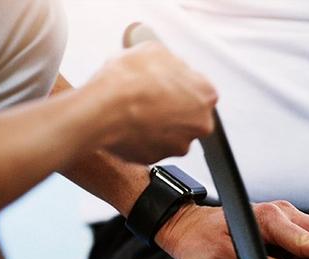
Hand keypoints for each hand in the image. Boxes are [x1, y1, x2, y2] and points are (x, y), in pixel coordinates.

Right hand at [89, 42, 217, 163]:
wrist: (103, 111)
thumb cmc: (129, 80)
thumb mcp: (153, 50)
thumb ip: (169, 60)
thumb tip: (166, 63)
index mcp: (205, 94)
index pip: (197, 88)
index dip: (176, 83)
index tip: (162, 82)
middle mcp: (199, 123)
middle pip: (187, 113)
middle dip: (170, 106)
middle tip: (148, 96)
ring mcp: (179, 144)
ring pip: (170, 132)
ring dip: (156, 123)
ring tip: (134, 111)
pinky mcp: (156, 158)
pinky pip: (151, 146)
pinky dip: (142, 138)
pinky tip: (128, 125)